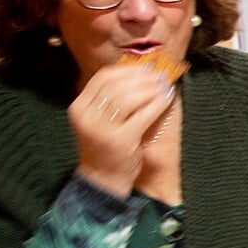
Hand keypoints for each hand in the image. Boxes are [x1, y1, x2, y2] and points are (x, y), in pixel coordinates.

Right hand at [70, 62, 175, 197]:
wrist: (102, 179)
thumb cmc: (106, 146)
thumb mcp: (100, 119)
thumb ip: (112, 98)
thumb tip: (140, 71)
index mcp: (79, 107)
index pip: (103, 77)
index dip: (127, 69)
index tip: (146, 68)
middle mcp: (86, 116)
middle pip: (117, 85)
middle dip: (142, 77)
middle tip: (161, 75)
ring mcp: (102, 129)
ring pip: (129, 97)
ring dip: (151, 88)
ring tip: (165, 86)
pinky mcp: (120, 140)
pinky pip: (143, 114)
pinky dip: (158, 103)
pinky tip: (167, 99)